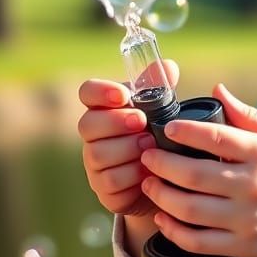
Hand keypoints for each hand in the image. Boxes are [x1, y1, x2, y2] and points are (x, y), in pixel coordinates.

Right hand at [77, 61, 178, 218]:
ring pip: (97, 154)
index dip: (101, 92)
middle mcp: (94, 135)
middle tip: (142, 123)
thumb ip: (162, 88)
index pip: (88, 92)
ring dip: (127, 149)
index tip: (123, 95)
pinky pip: (110, 181)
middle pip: (87, 124)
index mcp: (106, 109)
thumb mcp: (165, 111)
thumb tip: (167, 67)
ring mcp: (95, 163)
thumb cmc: (162, 137)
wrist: (168, 180)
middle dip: (116, 122)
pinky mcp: (104, 189)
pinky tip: (150, 172)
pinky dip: (132, 176)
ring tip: (152, 147)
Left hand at [140, 83, 256, 256]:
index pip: (212, 138)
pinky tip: (164, 219)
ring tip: (150, 186)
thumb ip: (249, 115)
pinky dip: (174, 231)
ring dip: (161, 196)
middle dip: (160, 165)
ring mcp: (247, 218)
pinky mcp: (244, 246)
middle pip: (192, 175)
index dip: (182, 132)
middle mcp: (252, 186)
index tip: (166, 130)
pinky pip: (198, 241)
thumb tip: (219, 90)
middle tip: (147, 158)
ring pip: (189, 209)